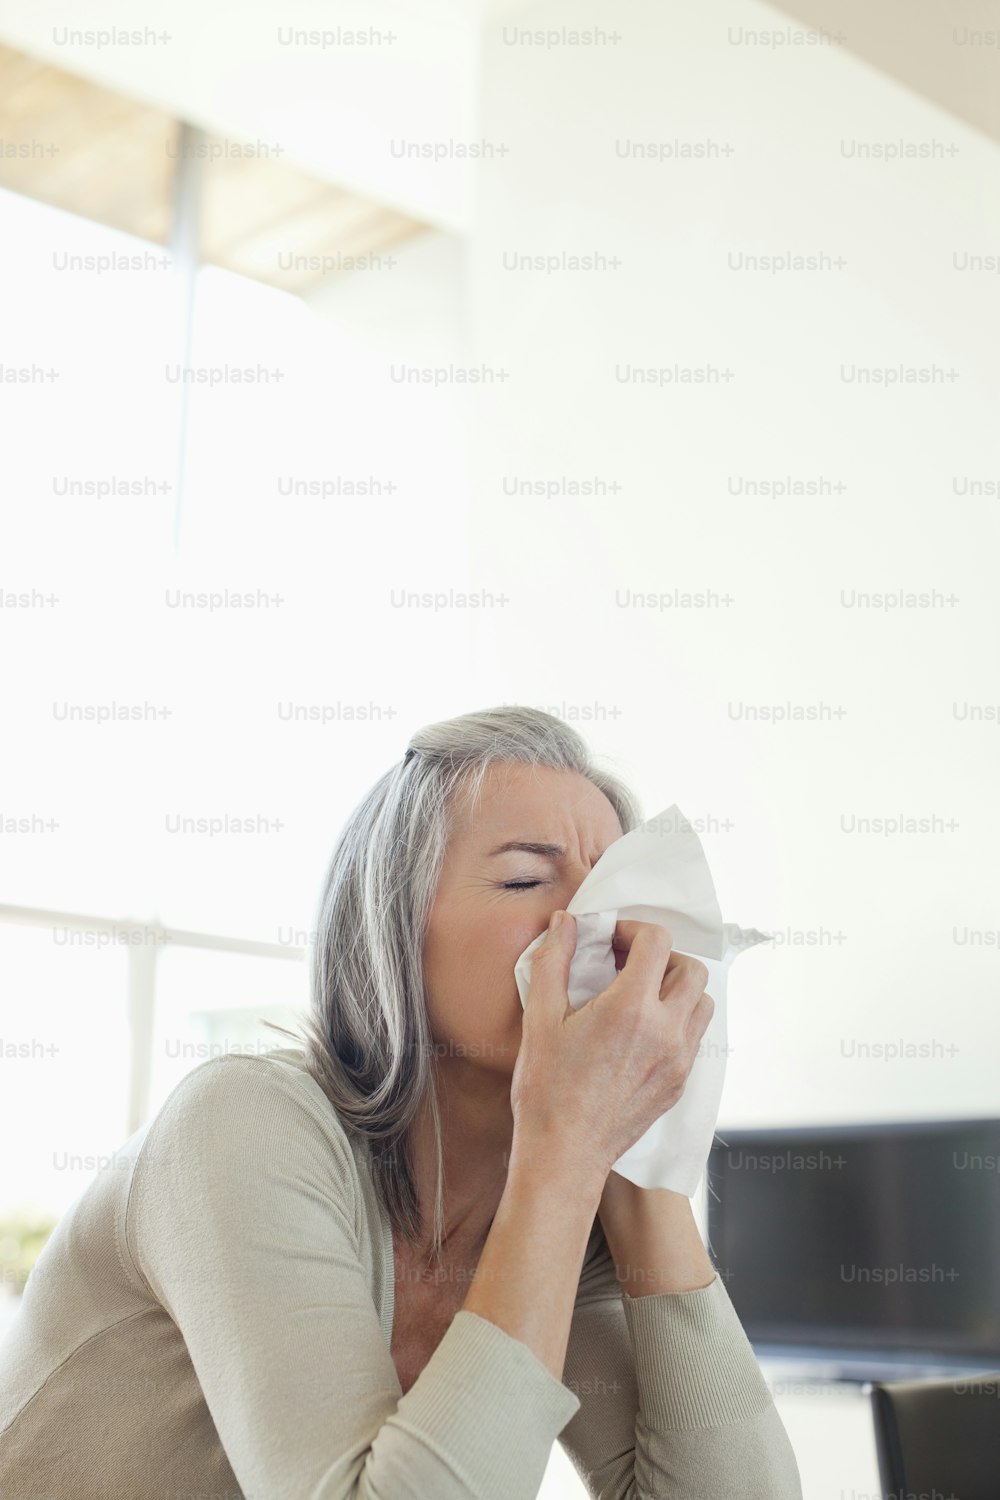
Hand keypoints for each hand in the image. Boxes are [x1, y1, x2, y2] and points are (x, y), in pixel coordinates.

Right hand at [510, 914, 714, 1183]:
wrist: (564, 1153)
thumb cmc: (547, 1089)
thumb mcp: (540, 1019)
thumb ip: (554, 962)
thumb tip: (566, 923)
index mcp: (631, 1008)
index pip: (657, 941)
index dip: (633, 929)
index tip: (611, 940)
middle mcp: (665, 1031)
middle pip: (691, 968)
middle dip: (661, 956)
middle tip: (627, 965)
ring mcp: (678, 1060)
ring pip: (702, 1002)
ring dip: (677, 988)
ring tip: (640, 995)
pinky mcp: (679, 1083)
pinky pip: (695, 1036)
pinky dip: (677, 1020)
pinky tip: (642, 1030)